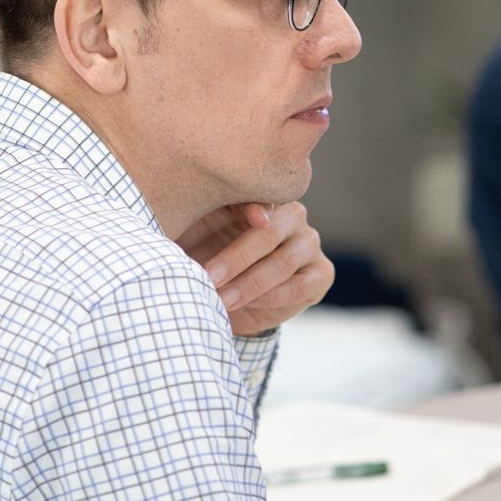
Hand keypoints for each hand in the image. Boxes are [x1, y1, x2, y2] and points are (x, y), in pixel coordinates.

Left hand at [174, 201, 333, 337]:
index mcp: (262, 195)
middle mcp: (292, 214)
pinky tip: (249, 305)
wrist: (226, 298)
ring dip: (250, 283)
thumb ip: (196, 216)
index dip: (252, 206)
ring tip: (221, 299)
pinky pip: (300, 286)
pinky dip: (272, 297)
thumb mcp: (195, 233)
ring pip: (284, 261)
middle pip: (270, 232)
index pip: (261, 195)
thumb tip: (179, 205)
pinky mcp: (321, 273)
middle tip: (208, 277)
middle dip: (236, 258)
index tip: (248, 219)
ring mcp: (309, 243)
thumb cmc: (205, 254)